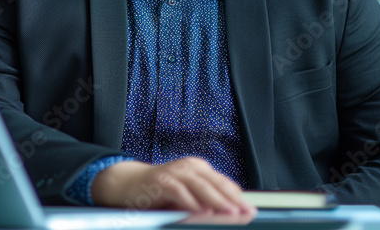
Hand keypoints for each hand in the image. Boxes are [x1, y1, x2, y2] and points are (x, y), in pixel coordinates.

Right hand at [90, 157, 255, 215]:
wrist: (129, 184)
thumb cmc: (160, 192)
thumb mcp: (187, 195)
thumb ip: (205, 201)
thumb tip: (230, 213)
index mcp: (199, 168)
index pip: (224, 182)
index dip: (238, 197)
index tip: (251, 211)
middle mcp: (189, 166)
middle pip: (216, 183)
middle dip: (232, 200)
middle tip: (244, 213)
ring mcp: (175, 172)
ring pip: (201, 186)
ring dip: (216, 201)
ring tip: (229, 212)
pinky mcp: (161, 180)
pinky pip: (179, 192)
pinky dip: (191, 202)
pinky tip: (200, 211)